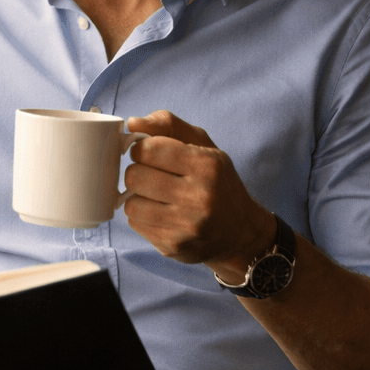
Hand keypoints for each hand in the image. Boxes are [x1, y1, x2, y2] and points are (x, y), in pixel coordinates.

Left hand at [122, 110, 275, 276]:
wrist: (240, 232)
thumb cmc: (216, 182)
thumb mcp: (202, 144)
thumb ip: (167, 124)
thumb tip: (132, 123)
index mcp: (207, 166)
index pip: (148, 149)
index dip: (142, 149)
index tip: (150, 154)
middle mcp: (199, 197)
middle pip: (134, 176)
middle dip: (138, 173)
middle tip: (152, 176)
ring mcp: (186, 225)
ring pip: (130, 204)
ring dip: (138, 197)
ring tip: (156, 197)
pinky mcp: (173, 246)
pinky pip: (135, 224)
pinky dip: (142, 216)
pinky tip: (161, 214)